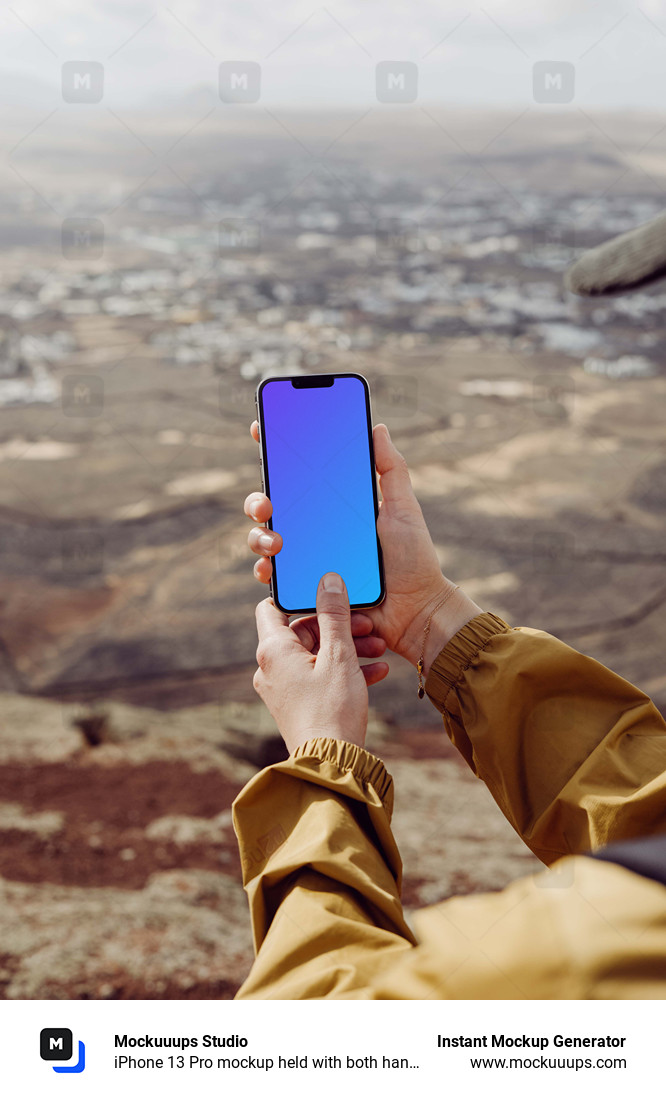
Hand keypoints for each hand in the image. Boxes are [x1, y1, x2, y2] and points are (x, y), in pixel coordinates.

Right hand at [245, 422, 481, 676]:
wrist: (416, 609)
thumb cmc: (413, 559)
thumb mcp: (404, 508)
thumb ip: (391, 469)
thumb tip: (377, 427)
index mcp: (333, 505)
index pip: (298, 475)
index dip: (277, 451)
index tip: (263, 429)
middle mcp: (313, 528)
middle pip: (271, 506)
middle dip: (257, 500)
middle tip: (267, 503)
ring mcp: (306, 557)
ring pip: (264, 539)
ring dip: (258, 536)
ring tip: (275, 541)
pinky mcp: (304, 587)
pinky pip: (274, 577)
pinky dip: (266, 570)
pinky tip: (271, 567)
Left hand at [253, 572, 387, 753]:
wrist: (333, 765)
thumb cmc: (333, 709)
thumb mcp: (340, 655)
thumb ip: (335, 614)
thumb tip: (328, 579)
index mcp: (272, 651)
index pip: (272, 607)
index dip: (298, 596)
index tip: (326, 593)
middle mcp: (271, 668)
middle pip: (303, 631)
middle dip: (338, 626)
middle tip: (368, 626)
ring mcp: (283, 689)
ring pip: (316, 655)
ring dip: (347, 648)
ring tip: (379, 648)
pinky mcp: (298, 705)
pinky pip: (319, 677)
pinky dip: (344, 671)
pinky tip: (378, 672)